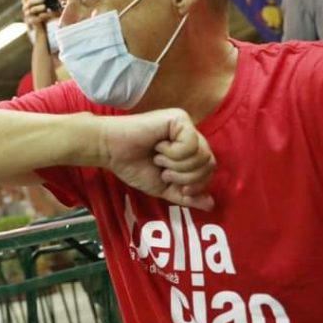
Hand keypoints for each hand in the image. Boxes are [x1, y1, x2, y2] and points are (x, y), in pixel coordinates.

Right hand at [22, 0, 53, 32]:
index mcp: (28, 1)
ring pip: (31, 9)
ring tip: (45, 7)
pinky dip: (44, 15)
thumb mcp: (45, 5)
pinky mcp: (32, 23)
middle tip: (44, 0)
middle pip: (29, 1)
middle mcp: (26, 8)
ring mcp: (28, 16)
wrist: (41, 32)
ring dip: (39, 7)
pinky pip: (36, 18)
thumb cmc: (44, 17)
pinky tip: (48, 14)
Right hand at [100, 109, 215, 209]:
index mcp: (188, 151)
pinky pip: (191, 144)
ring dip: (177, 165)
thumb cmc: (133, 166)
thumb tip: (210, 204)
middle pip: (209, 163)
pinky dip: (174, 153)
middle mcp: (190, 136)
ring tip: (159, 158)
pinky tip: (158, 146)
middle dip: (185, 176)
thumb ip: (186, 196)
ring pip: (202, 155)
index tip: (173, 183)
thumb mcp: (163, 187)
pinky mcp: (179, 118)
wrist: (111, 151)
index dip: (195, 184)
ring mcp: (186, 126)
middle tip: (164, 171)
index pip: (208, 169)